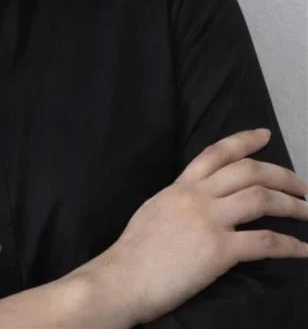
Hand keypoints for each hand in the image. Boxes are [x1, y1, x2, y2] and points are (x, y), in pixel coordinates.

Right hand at [77, 128, 307, 324]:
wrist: (123, 276)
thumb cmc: (134, 251)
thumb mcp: (155, 210)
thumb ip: (180, 201)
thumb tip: (199, 202)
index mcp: (180, 187)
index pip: (216, 153)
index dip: (244, 141)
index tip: (265, 135)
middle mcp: (196, 196)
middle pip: (248, 172)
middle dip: (282, 176)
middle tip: (303, 187)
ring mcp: (208, 221)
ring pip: (261, 199)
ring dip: (292, 205)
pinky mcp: (218, 250)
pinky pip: (265, 242)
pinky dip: (291, 245)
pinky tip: (304, 250)